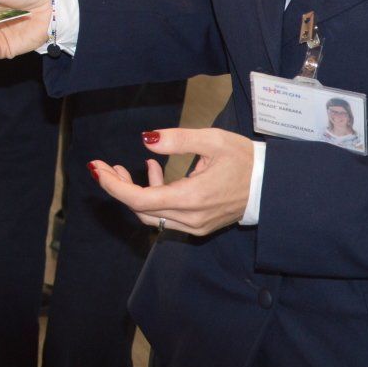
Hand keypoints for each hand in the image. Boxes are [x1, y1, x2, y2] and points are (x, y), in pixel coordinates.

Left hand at [91, 127, 257, 236]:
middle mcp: (190, 219)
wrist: (270, 185)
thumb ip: (177, 140)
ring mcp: (194, 226)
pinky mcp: (198, 226)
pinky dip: (154, 197)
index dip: (114, 186)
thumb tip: (146, 140)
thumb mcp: (212, 140)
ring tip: (129, 166)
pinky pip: (166, 216)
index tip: (97, 169)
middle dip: (119, 187)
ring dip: (135, 193)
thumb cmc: (243, 159)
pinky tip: (155, 173)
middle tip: (105, 166)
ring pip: (151, 215)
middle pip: (140, 210)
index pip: (140, 200)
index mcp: (191, 198)